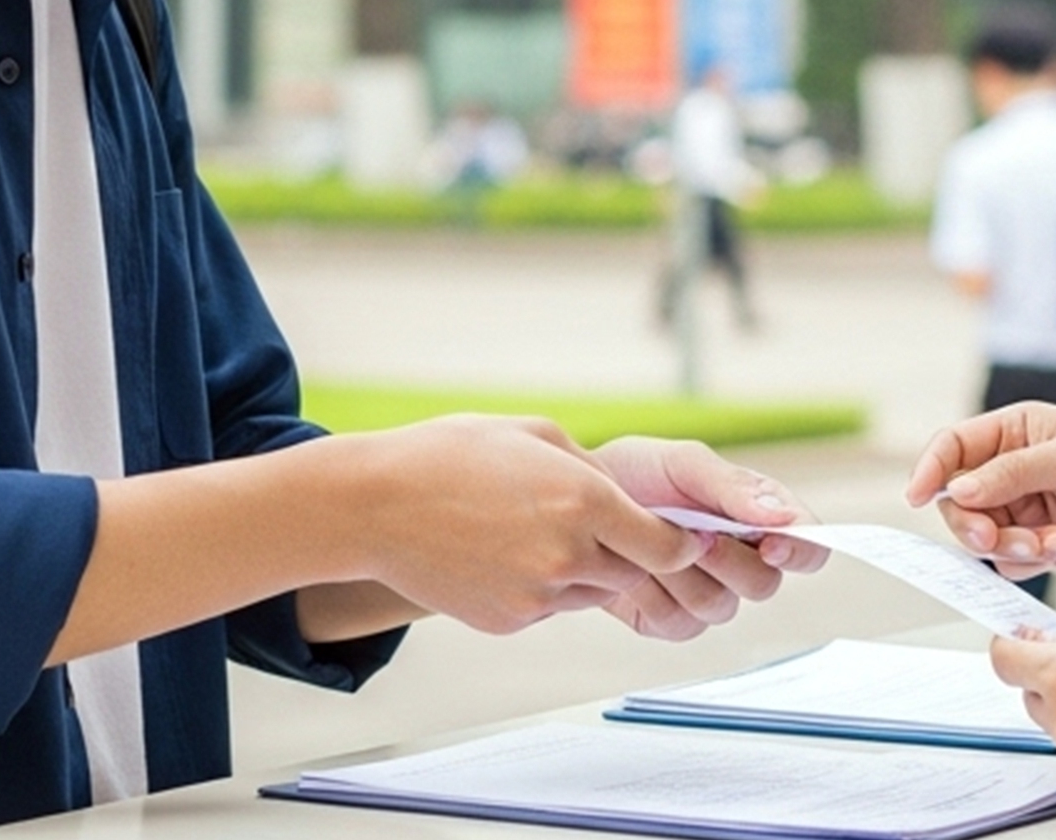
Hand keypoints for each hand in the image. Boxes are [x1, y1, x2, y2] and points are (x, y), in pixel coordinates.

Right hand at [348, 416, 705, 634]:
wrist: (376, 504)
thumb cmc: (453, 455)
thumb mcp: (535, 434)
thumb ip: (591, 468)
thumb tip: (626, 498)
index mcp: (583, 502)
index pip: (667, 548)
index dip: (679, 545)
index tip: (677, 536)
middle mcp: (567, 555)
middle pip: (633, 574)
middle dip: (628, 554)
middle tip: (599, 527)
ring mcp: (536, 595)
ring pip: (592, 593)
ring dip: (586, 571)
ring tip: (539, 531)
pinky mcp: (509, 620)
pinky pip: (549, 607)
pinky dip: (544, 587)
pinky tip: (505, 553)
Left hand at [589, 437, 828, 639]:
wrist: (573, 502)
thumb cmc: (635, 473)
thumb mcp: (684, 464)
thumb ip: (734, 488)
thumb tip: (785, 517)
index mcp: (757, 519)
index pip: (808, 548)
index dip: (801, 550)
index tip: (772, 543)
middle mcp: (741, 562)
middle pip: (764, 584)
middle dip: (727, 559)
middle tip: (691, 532)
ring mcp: (707, 594)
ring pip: (721, 607)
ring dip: (683, 574)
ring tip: (651, 540)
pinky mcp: (671, 621)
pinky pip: (680, 624)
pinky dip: (653, 594)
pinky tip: (633, 566)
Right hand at [904, 402, 1055, 573]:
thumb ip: (1012, 473)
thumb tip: (958, 489)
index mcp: (1013, 431)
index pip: (954, 447)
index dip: (930, 469)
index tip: (916, 496)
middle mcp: (1009, 470)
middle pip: (958, 500)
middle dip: (972, 521)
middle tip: (992, 536)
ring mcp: (1022, 508)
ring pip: (981, 535)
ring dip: (1005, 544)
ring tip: (1045, 544)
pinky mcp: (1039, 543)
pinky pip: (1007, 562)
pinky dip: (1027, 560)